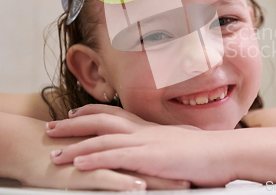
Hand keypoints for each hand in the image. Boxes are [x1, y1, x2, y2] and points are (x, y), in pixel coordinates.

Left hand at [46, 105, 235, 186]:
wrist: (225, 152)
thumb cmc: (206, 151)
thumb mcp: (179, 143)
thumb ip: (162, 144)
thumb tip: (156, 148)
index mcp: (150, 127)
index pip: (116, 114)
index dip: (92, 112)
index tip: (74, 112)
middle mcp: (144, 130)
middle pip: (101, 121)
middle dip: (73, 123)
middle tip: (51, 126)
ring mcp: (146, 143)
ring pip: (103, 139)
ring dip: (75, 145)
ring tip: (54, 152)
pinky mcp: (149, 158)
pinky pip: (116, 157)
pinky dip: (94, 159)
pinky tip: (77, 163)